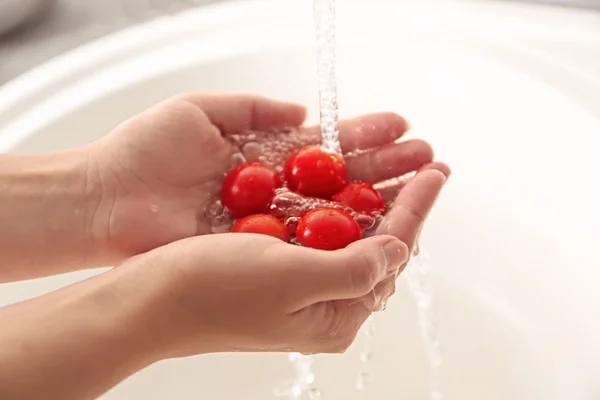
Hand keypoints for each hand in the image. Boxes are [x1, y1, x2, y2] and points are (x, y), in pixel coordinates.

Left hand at [90, 94, 442, 262]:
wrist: (105, 202)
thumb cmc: (142, 153)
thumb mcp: (199, 111)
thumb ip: (254, 109)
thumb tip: (302, 111)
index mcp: (263, 154)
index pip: (327, 145)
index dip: (364, 136)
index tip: (402, 128)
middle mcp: (274, 191)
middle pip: (341, 179)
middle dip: (386, 168)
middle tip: (428, 159)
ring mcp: (270, 223)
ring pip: (334, 212)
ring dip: (378, 200)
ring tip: (421, 187)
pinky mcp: (259, 250)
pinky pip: (308, 243)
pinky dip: (344, 236)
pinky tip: (381, 226)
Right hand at [114, 162, 446, 359]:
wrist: (145, 301)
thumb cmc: (209, 292)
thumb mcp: (291, 278)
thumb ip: (354, 267)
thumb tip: (398, 249)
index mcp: (335, 316)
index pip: (392, 253)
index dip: (416, 208)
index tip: (436, 171)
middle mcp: (323, 306)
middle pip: (377, 246)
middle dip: (402, 201)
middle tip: (424, 163)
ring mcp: (300, 289)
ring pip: (350, 238)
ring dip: (373, 199)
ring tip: (396, 166)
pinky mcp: (276, 272)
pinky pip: (319, 235)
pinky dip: (336, 206)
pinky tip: (344, 185)